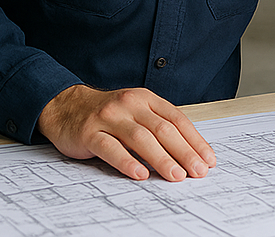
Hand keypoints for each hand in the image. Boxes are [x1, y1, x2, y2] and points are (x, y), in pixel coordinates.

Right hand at [37, 84, 216, 181]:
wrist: (66, 107)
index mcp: (145, 98)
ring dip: (161, 158)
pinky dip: (126, 162)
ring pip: (140, 138)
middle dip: (183, 152)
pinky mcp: (90, 132)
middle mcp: (129, 104)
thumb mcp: (136, 112)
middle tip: (197, 172)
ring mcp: (109, 117)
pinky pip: (110, 148)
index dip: (194, 140)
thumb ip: (158, 127)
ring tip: (175, 175)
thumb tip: (189, 154)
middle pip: (162, 128)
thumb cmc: (108, 114)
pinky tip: (139, 174)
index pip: (176, 119)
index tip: (208, 160)